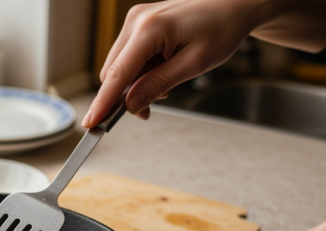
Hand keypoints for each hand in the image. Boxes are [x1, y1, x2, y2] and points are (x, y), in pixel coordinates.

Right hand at [81, 0, 325, 128]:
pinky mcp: (139, 24)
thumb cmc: (221, 29)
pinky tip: (162, 72)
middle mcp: (136, 22)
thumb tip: (131, 105)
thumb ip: (159, 85)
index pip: (117, 74)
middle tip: (150, 111)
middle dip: (126, 96)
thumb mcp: (194, 65)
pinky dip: (140, 72)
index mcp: (149, 29)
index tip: (90, 124)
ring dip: (135, 85)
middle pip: (113, 73)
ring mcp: (135, 21)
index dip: (103, 103)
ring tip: (166, 85)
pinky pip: (129, 57)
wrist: (234, 5)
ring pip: (119, 67)